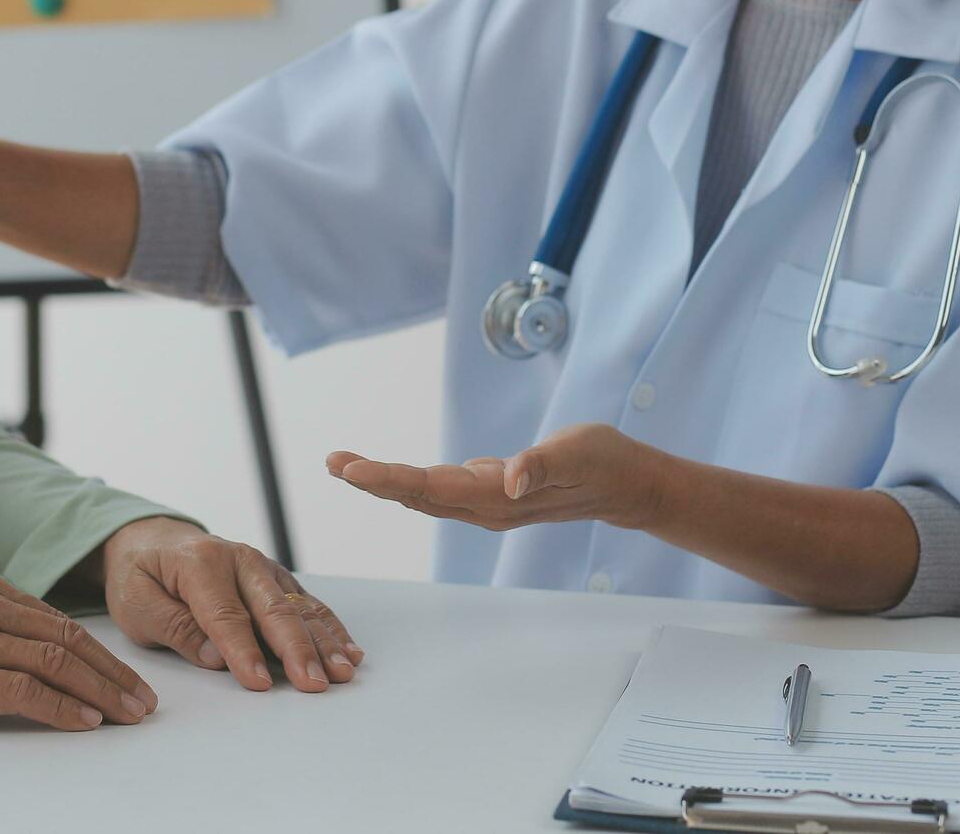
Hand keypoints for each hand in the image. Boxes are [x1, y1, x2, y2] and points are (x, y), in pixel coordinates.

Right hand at [0, 563, 156, 731]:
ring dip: (98, 692)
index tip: (125, 677)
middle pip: (63, 638)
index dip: (97, 652)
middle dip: (110, 673)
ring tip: (125, 715)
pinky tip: (85, 722)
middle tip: (142, 701)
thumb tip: (46, 656)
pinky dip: (60, 708)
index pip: (54, 619)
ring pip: (52, 661)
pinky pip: (22, 690)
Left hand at [101, 517, 361, 693]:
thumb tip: (216, 658)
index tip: (259, 682)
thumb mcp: (136, 602)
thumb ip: (174, 628)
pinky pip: (307, 605)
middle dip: (297, 648)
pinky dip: (329, 628)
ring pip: (299, 607)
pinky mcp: (276, 580)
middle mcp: (239, 560)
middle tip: (314, 683)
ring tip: (342, 671)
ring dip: (323, 641)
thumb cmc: (141, 575)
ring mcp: (263, 568)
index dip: (243, 651)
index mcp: (199, 563)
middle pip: (273, 609)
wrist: (153, 540)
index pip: (225, 615)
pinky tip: (348, 651)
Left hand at [329, 423, 667, 531]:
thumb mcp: (578, 452)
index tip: (351, 469)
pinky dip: (410, 482)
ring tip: (347, 465)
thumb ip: (542, 464)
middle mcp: (486, 507)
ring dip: (385, 482)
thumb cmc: (604, 462)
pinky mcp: (494, 496)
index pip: (431, 487)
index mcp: (498, 497)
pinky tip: (390, 478)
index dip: (388, 478)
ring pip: (426, 495)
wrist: (627, 486)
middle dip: (372, 480)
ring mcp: (489, 505)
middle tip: (332, 461)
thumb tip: (508, 477)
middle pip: (417, 495)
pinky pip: (441, 492)